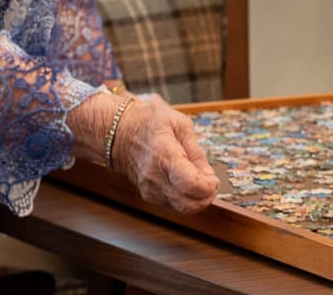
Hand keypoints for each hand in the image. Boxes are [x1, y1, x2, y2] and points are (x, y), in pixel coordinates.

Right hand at [110, 94, 219, 213]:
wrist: (119, 132)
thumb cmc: (148, 123)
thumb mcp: (179, 124)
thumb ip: (196, 150)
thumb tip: (208, 174)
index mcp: (164, 155)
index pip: (190, 184)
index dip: (208, 187)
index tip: (214, 179)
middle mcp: (154, 176)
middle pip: (187, 204)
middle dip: (206, 197)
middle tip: (211, 183)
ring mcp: (149, 188)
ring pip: (180, 209)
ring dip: (197, 201)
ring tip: (201, 183)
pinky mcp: (148, 195)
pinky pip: (172, 205)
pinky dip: (185, 200)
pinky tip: (188, 185)